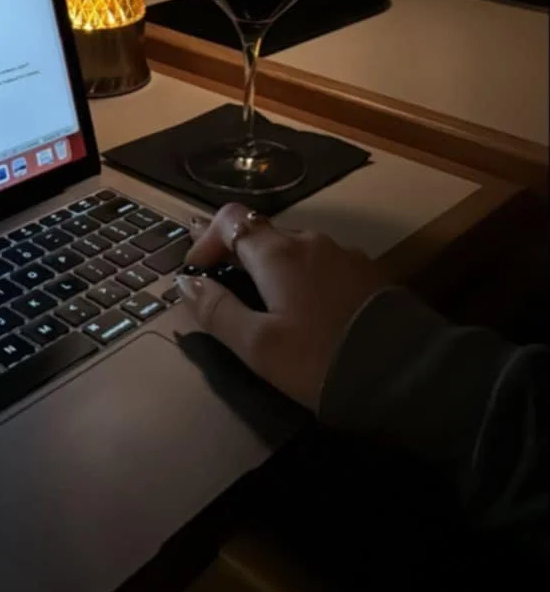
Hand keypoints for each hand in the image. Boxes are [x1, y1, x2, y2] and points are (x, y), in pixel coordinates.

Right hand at [176, 203, 383, 411]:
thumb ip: (217, 311)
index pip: (230, 219)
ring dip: (273, 272)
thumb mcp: (259, 346)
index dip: (206, 240)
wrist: (406, 372)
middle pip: (262, 235)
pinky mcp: (367, 274)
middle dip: (239, 260)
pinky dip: (304, 281)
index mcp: (278, 253)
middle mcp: (310, 241)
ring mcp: (343, 254)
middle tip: (229, 300)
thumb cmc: (321, 360)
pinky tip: (311, 317)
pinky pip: (323, 266)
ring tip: (271, 313)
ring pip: (294, 251)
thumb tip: (186, 282)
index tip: (198, 274)